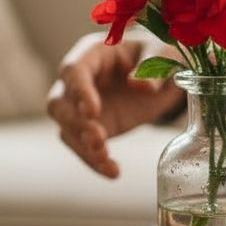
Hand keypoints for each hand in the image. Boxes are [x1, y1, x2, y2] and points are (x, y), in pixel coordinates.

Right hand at [46, 32, 183, 178]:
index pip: (74, 70)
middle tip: (99, 138)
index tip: (93, 111)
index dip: (79, 91)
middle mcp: (80, 80)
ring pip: (67, 129)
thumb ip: (152, 68)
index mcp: (93, 53)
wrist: (166, 74)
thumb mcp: (165, 53)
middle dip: (75, 123)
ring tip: (107, 160)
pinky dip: (94, 161)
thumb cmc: (162, 53)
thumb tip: (140, 86)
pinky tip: (112, 171)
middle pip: (59, 103)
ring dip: (82, 147)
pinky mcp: (92, 127)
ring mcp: (82, 106)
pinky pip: (83, 146)